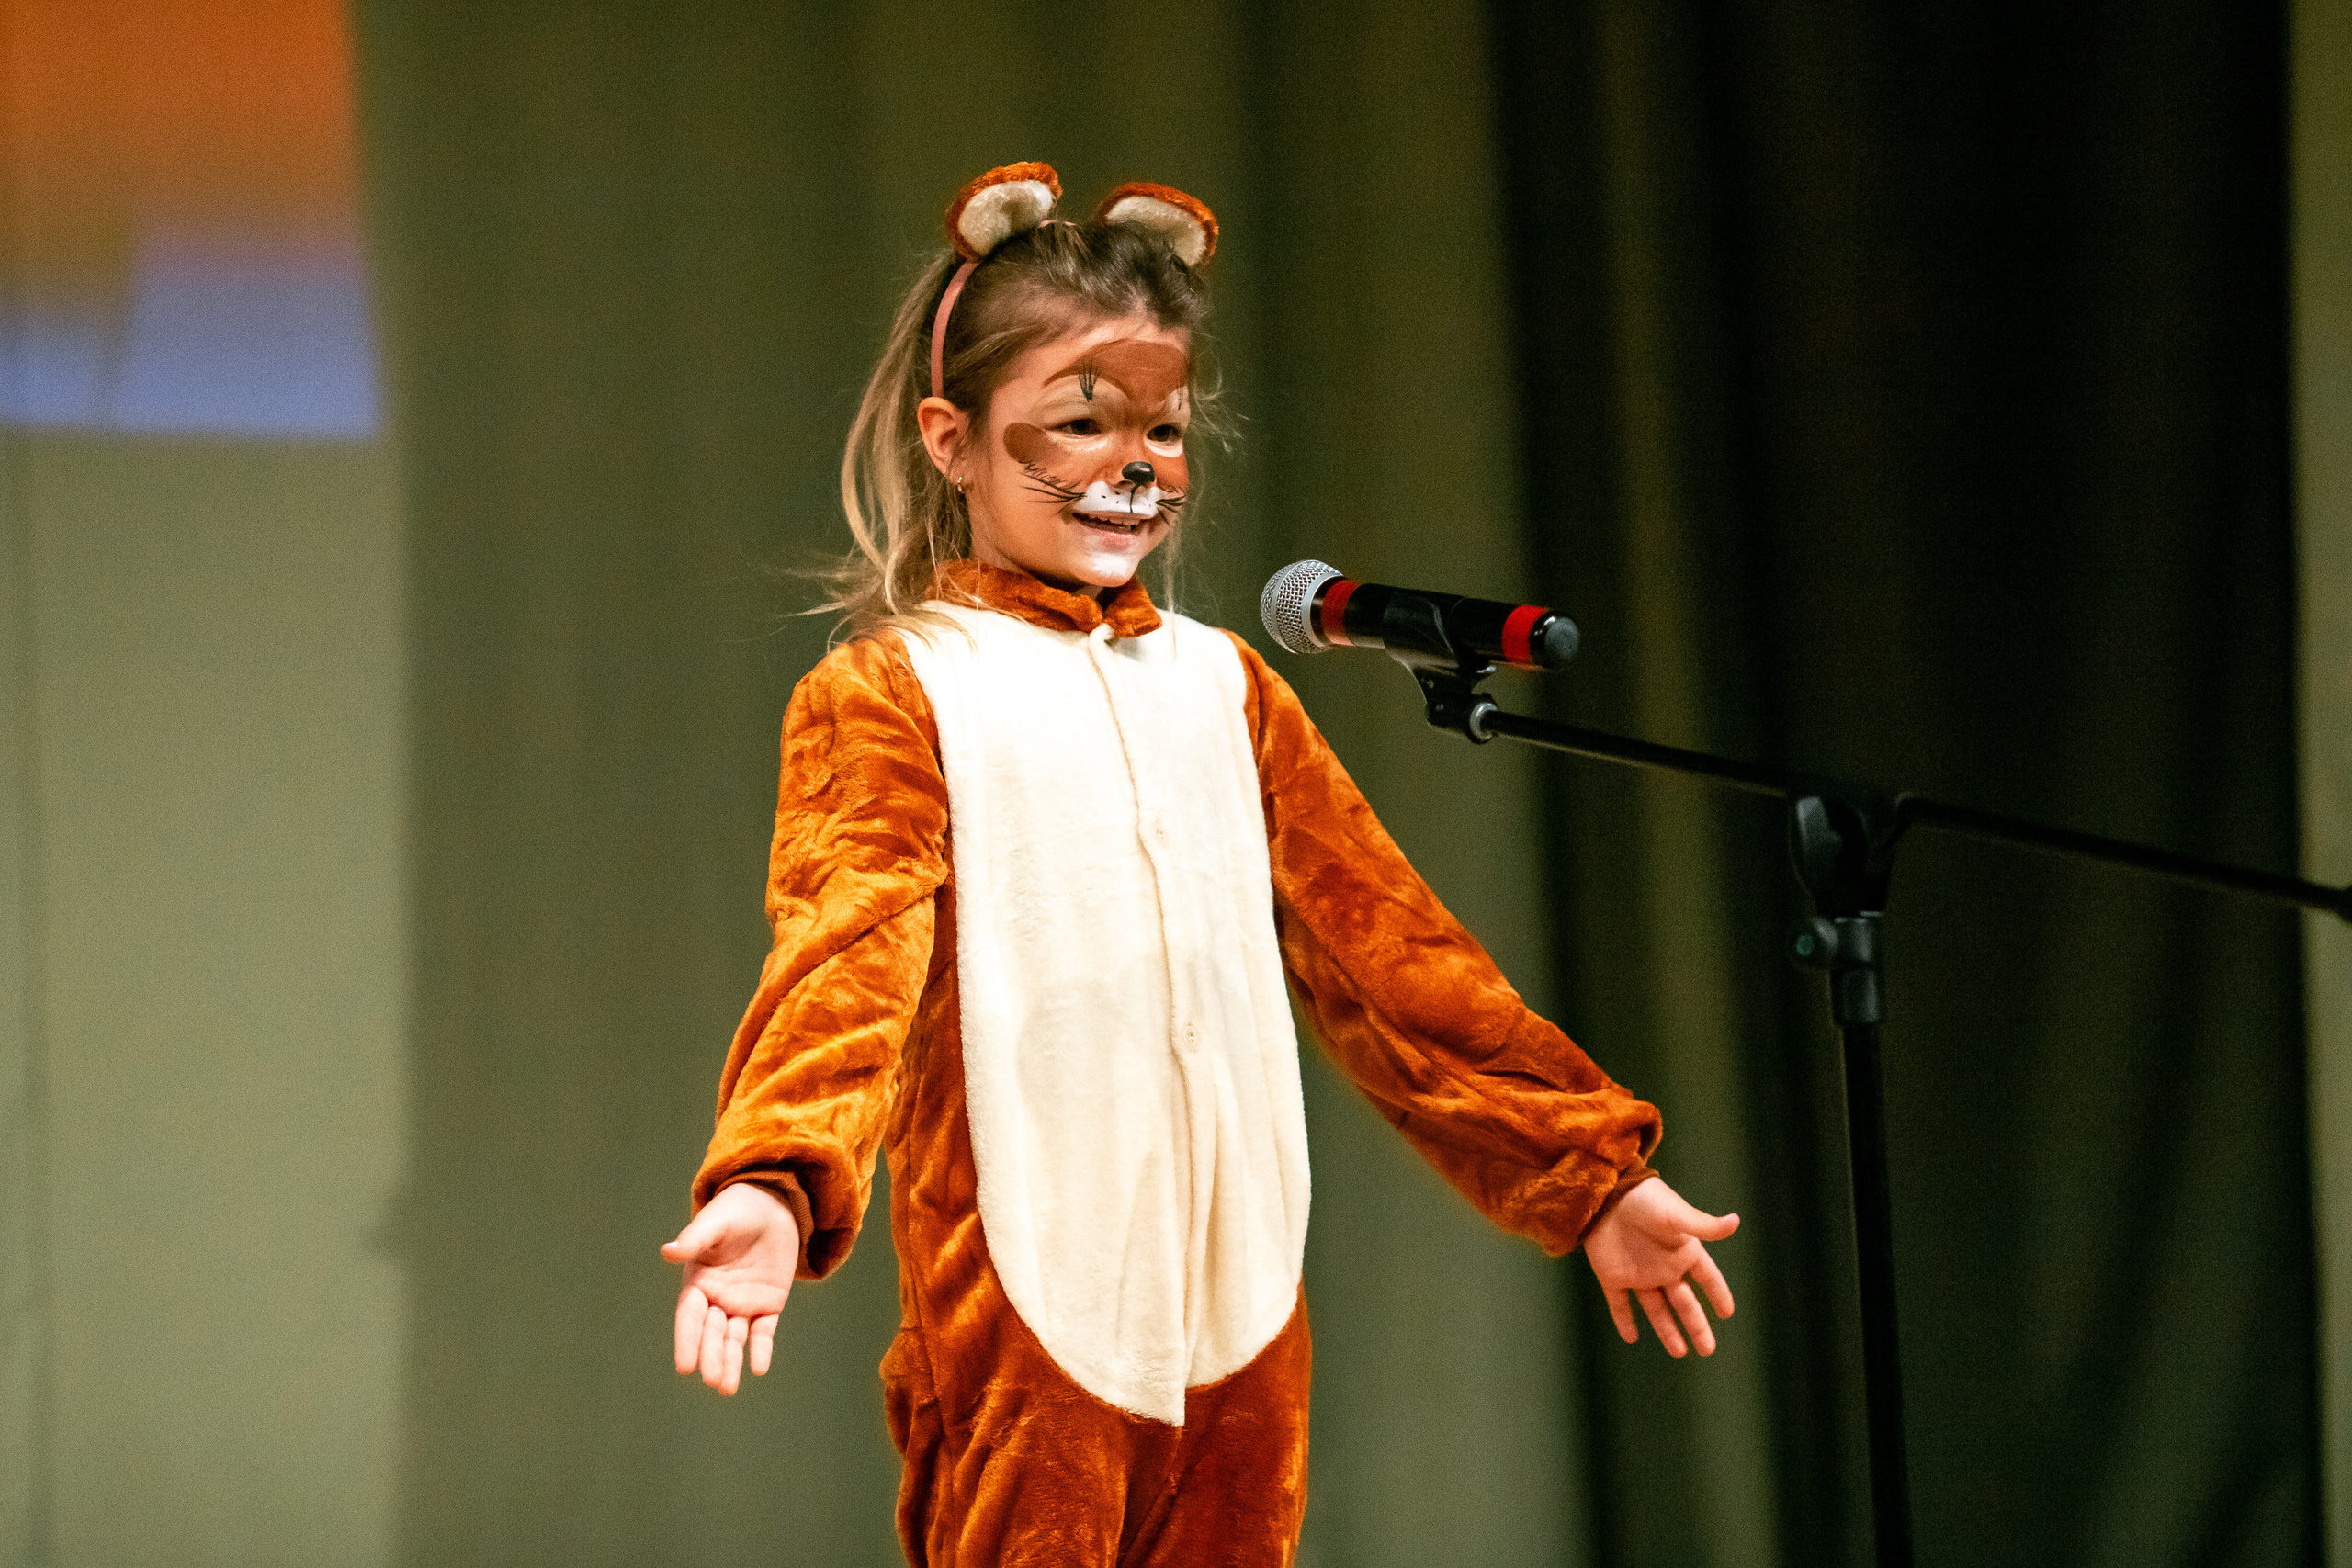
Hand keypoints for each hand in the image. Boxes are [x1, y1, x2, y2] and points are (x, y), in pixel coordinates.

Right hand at [660, 1182, 799, 1393]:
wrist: (772, 1206)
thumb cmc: (736, 1210)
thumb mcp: (716, 1221)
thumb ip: (695, 1238)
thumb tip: (668, 1252)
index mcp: (698, 1282)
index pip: (690, 1316)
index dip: (687, 1340)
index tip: (684, 1366)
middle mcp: (717, 1299)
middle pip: (712, 1333)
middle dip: (711, 1356)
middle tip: (712, 1380)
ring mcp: (742, 1304)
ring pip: (734, 1339)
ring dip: (730, 1362)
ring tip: (727, 1387)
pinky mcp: (768, 1305)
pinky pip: (763, 1332)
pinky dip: (760, 1349)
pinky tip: (759, 1367)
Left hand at [1583, 1177, 1737, 1356]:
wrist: (1605, 1194)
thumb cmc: (1645, 1201)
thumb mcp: (1677, 1215)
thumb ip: (1704, 1226)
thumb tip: (1736, 1222)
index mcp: (1683, 1251)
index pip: (1707, 1278)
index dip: (1718, 1294)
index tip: (1728, 1313)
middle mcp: (1663, 1266)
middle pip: (1684, 1302)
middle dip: (1696, 1326)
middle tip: (1707, 1349)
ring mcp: (1638, 1273)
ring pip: (1656, 1309)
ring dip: (1666, 1330)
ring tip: (1679, 1352)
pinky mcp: (1612, 1276)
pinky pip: (1619, 1304)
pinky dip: (1624, 1320)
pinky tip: (1631, 1337)